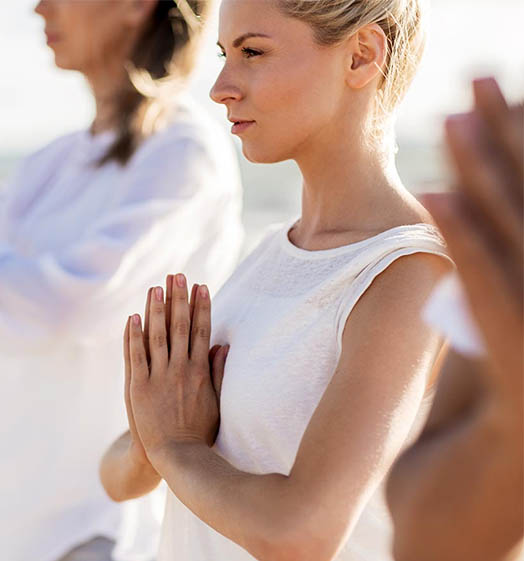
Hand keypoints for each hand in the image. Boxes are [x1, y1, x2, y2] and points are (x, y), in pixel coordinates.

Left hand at [127, 273, 228, 464]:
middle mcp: (180, 369)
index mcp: (200, 371)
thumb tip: (223, 345)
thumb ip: (218, 371)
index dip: (201, 306)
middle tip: (177, 275)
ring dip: (156, 309)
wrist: (176, 456)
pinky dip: (134, 335)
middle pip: (180, 326)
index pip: (202, 330)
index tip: (201, 285)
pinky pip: (136, 356)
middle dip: (179, 298)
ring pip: (157, 335)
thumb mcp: (216, 401)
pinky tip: (133, 316)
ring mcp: (158, 377)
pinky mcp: (139, 387)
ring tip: (156, 287)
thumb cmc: (200, 431)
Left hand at [421, 78, 522, 417]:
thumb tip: (460, 228)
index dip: (517, 149)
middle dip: (507, 140)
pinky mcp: (522, 368)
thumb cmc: (488, 425)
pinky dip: (466, 241)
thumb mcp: (490, 342)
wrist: (505, 496)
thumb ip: (481, 287)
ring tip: (454, 121)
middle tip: (479, 80)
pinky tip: (437, 199)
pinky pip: (491, 292)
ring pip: (514, 236)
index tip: (494, 101)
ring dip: (486, 176)